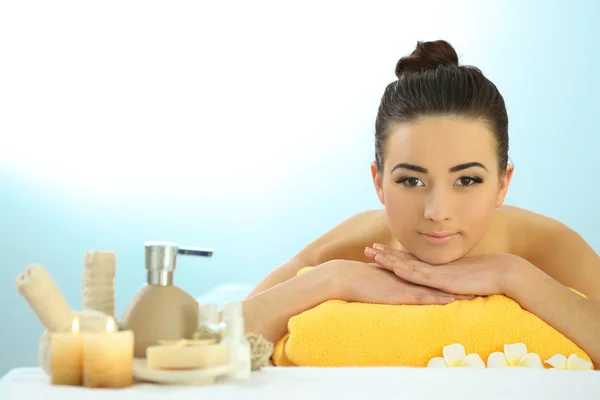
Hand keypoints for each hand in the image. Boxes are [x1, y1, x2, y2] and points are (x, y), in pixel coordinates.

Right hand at [320, 259, 472, 304]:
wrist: (345, 277)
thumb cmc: (358, 281)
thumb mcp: (379, 280)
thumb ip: (389, 281)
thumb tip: (393, 286)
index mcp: (405, 276)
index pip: (431, 277)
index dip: (448, 278)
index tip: (465, 279)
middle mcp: (409, 280)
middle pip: (439, 281)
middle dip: (458, 283)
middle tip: (479, 284)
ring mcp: (405, 286)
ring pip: (435, 289)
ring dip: (454, 292)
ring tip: (475, 294)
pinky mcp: (399, 294)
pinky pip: (422, 298)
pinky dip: (438, 299)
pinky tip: (452, 302)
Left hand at [365, 244, 521, 296]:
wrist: (500, 272)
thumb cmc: (482, 277)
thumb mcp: (458, 280)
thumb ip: (446, 282)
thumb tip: (440, 287)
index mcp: (434, 267)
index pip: (408, 260)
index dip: (392, 255)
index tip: (377, 250)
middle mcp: (432, 267)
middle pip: (403, 259)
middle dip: (384, 254)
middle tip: (367, 248)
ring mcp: (436, 272)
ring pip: (408, 265)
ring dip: (390, 260)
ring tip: (373, 255)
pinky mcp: (443, 279)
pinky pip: (422, 276)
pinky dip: (407, 271)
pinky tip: (395, 269)